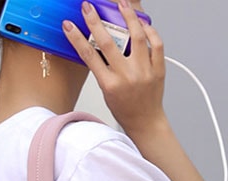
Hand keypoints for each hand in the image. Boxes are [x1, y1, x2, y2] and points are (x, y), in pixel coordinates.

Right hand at [62, 1, 166, 135]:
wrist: (146, 122)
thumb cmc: (124, 108)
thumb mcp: (106, 91)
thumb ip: (102, 69)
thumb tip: (98, 42)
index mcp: (110, 85)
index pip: (89, 56)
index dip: (77, 38)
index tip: (69, 25)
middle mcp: (127, 77)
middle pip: (108, 43)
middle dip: (95, 22)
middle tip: (88, 7)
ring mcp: (144, 72)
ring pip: (137, 37)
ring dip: (128, 17)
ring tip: (122, 3)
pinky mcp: (158, 69)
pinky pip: (156, 45)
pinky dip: (150, 32)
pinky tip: (142, 24)